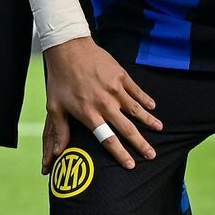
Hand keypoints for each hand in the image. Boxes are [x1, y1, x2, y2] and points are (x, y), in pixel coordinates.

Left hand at [43, 37, 160, 164]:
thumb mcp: (55, 107)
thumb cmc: (60, 79)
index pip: (109, 140)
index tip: (131, 165)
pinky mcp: (121, 76)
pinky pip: (136, 91)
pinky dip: (145, 99)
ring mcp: (115, 89)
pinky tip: (152, 106)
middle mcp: (105, 105)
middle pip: (127, 129)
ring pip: (136, 110)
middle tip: (152, 155)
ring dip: (149, 121)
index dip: (121, 155)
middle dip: (141, 144)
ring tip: (159, 129)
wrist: (68, 49)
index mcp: (90, 115)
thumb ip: (60, 131)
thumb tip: (58, 153)